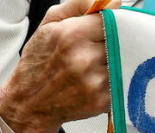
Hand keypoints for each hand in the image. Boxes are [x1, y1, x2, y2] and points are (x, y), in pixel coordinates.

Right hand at [0, 0, 119, 132]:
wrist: (31, 101)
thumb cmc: (39, 61)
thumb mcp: (49, 23)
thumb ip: (78, 5)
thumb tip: (111, 1)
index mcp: (70, 35)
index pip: (111, 20)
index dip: (114, 22)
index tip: (112, 25)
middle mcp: (84, 59)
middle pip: (121, 41)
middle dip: (116, 41)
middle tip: (106, 45)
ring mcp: (96, 82)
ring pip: (123, 61)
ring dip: (118, 60)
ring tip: (100, 62)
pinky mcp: (104, 100)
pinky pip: (122, 82)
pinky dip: (116, 78)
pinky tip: (101, 77)